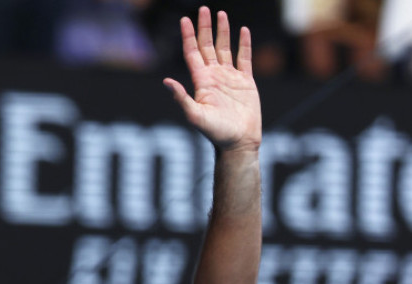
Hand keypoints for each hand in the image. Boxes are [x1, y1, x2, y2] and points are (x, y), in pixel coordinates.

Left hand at [163, 8, 261, 152]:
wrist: (238, 142)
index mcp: (201, 82)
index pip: (192, 53)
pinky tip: (243, 31)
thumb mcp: (195, 116)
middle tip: (202, 9)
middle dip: (204, 28)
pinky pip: (244, 58)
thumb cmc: (216, 133)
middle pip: (207, 46)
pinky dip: (244, 44)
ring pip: (225, 48)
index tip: (184, 19)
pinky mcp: (246, 82)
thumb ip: (182, 98)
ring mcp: (230, 78)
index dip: (188, 36)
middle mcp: (214, 76)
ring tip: (221, 14)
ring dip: (222, 32)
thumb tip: (166, 81)